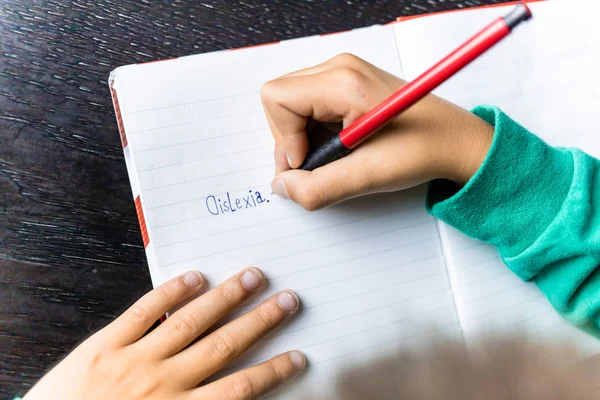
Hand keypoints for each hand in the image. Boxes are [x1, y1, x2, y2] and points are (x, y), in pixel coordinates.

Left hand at [24, 268, 303, 399]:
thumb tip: (232, 398)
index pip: (241, 388)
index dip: (274, 370)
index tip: (297, 355)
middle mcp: (164, 384)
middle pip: (225, 346)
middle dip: (261, 321)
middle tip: (288, 300)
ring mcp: (133, 361)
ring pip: (190, 323)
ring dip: (225, 298)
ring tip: (252, 277)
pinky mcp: (104, 346)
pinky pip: (143, 312)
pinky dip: (169, 292)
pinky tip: (193, 278)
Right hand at [261, 53, 493, 209]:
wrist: (456, 140)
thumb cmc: (423, 150)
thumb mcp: (368, 177)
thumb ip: (318, 188)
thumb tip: (282, 187)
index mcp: (342, 81)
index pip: (277, 99)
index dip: (284, 138)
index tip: (307, 164)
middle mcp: (339, 68)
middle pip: (280, 99)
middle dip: (289, 139)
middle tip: (318, 165)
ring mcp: (343, 73)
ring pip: (291, 103)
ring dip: (302, 138)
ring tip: (335, 156)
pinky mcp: (347, 83)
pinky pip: (309, 105)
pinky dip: (314, 132)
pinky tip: (340, 147)